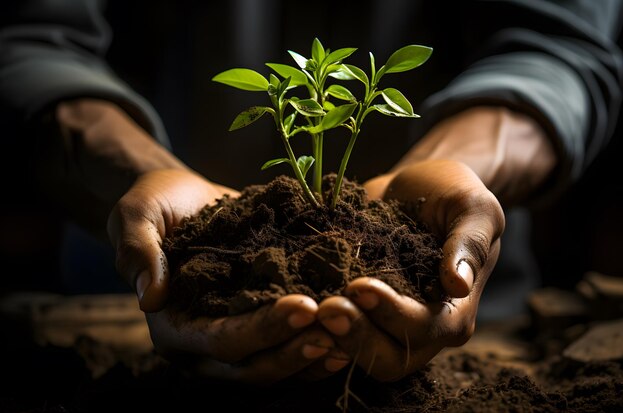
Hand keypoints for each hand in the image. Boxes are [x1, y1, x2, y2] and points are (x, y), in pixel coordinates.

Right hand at [107, 169, 343, 382]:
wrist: (185, 198)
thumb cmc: (158, 202)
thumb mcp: (137, 213)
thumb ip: (137, 250)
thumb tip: (149, 297)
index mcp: (172, 325)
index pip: (218, 341)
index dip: (261, 329)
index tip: (305, 304)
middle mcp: (202, 343)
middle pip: (251, 366)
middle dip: (295, 348)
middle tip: (337, 325)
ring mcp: (232, 338)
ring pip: (274, 367)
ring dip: (313, 355)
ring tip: (353, 335)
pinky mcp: (256, 324)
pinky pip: (287, 349)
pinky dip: (316, 346)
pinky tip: (350, 334)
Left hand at [316, 159, 504, 380]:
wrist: (414, 186)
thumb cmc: (452, 195)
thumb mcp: (472, 209)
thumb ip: (468, 244)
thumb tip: (457, 285)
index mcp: (452, 312)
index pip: (424, 330)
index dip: (391, 314)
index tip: (360, 285)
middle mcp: (417, 327)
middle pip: (387, 358)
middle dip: (355, 337)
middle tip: (324, 308)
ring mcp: (382, 321)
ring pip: (355, 350)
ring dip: (329, 333)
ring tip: (302, 306)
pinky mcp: (354, 307)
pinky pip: (333, 326)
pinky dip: (312, 319)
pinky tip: (287, 297)